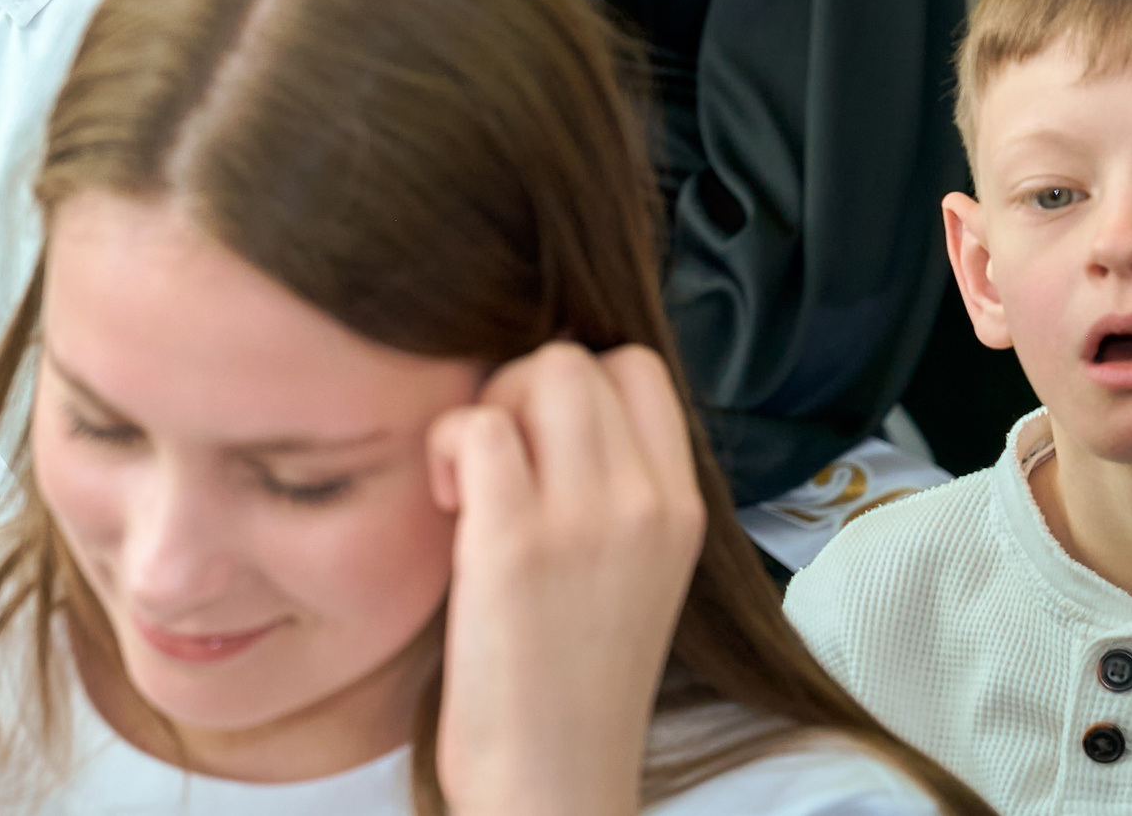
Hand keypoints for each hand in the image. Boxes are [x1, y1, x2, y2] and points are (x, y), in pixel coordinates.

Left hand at [426, 343, 705, 815]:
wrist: (554, 781)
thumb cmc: (567, 679)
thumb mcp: (630, 570)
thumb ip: (611, 488)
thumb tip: (546, 406)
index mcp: (683, 510)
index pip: (640, 368)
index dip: (575, 383)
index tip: (540, 443)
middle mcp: (647, 504)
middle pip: (578, 357)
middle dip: (519, 388)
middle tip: (495, 466)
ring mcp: (587, 518)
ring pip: (536, 369)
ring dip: (485, 410)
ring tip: (472, 488)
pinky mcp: (517, 542)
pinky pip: (479, 425)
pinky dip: (449, 446)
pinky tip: (449, 506)